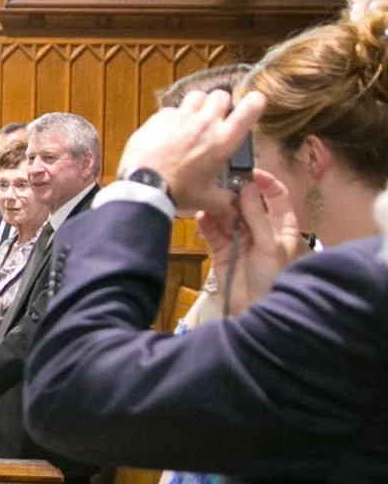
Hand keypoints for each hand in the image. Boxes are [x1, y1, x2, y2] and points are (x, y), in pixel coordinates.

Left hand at [116, 88, 265, 215]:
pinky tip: (168, 132)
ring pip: (196, 96)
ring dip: (198, 105)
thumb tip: (235, 206)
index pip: (250, 108)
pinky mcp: (159, 117)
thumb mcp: (208, 199)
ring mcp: (180, 116)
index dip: (255, 101)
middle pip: (220, 95)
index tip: (253, 104)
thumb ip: (225, 200)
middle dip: (221, 104)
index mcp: (223, 139)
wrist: (143, 186)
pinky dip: (173, 117)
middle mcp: (205, 122)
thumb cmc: (179, 191)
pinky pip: (171, 109)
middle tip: (216, 119)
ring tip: (193, 121)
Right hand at [205, 170, 300, 317]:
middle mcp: (261, 229)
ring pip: (228, 214)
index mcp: (282, 226)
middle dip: (235, 193)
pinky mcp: (222, 249)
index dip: (265, 183)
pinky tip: (201, 216)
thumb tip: (246, 188)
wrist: (254, 310)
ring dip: (219, 207)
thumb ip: (257, 216)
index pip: (277, 196)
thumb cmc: (272, 278)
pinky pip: (212, 231)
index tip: (250, 173)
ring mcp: (240, 238)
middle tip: (222, 182)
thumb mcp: (270, 245)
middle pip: (248, 203)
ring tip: (209, 198)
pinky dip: (206, 223)